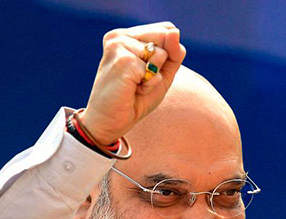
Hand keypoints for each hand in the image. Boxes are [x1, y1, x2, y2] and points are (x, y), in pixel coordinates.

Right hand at [80, 22, 186, 144]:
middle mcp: (120, 36)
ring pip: (162, 54)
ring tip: (135, 85)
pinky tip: (132, 90)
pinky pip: (155, 71)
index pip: (167, 29)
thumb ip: (173, 52)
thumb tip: (175, 32)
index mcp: (127, 35)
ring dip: (155, 76)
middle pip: (166, 36)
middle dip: (162, 64)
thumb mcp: (162, 73)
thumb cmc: (135, 98)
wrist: (110, 122)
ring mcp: (119, 46)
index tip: (147, 70)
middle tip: (141, 79)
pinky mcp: (122, 61)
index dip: (169, 53)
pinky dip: (150, 85)